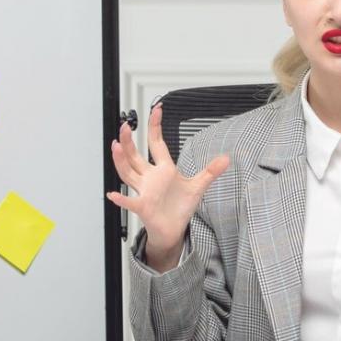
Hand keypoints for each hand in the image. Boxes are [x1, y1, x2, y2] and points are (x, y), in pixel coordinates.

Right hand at [106, 102, 229, 271]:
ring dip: (121, 161)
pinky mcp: (143, 207)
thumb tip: (226, 158)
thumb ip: (210, 171)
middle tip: (124, 127)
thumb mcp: (198, 186)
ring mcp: (144, 191)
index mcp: (164, 169)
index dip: (155, 126)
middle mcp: (150, 178)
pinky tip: (113, 194)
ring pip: (128, 173)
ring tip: (116, 147)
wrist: (173, 229)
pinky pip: (130, 202)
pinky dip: (121, 199)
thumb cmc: (179, 207)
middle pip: (135, 156)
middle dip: (128, 141)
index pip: (157, 143)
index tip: (156, 110)